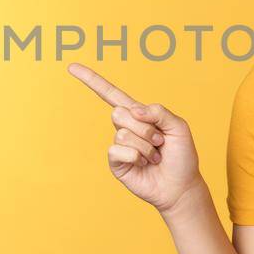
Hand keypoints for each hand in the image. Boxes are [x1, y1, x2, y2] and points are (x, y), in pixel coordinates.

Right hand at [66, 62, 203, 214]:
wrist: (180, 186)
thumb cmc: (181, 156)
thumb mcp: (178, 127)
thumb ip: (159, 112)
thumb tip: (134, 110)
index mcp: (138, 113)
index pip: (110, 93)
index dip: (91, 80)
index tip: (71, 67)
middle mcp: (125, 127)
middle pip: (119, 113)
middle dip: (145, 128)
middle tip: (159, 141)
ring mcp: (119, 145)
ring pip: (123, 134)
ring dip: (145, 146)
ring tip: (155, 156)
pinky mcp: (115, 163)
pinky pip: (117, 150)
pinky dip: (137, 157)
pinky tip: (144, 164)